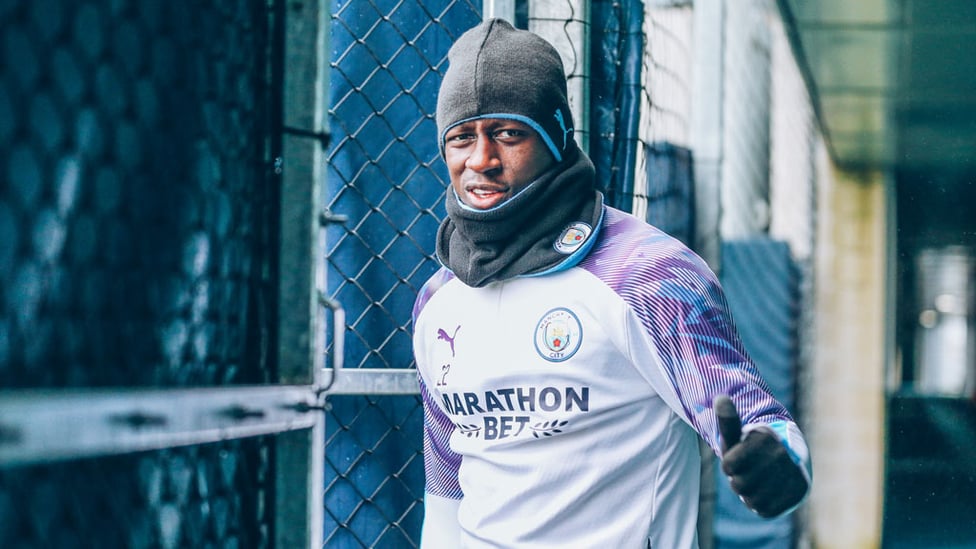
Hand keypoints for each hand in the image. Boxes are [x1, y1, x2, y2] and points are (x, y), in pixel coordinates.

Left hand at [715, 395, 807, 517]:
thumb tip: (720, 398)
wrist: (786, 460)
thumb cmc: (753, 447)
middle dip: (739, 480)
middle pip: (739, 485)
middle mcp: (782, 455)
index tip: (739, 456)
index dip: (730, 465)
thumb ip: (727, 420)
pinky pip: (765, 510)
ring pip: (751, 500)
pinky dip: (761, 504)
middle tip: (749, 471)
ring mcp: (792, 475)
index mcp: (765, 438)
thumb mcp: (737, 434)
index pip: (728, 466)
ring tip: (757, 480)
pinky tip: (767, 492)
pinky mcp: (797, 494)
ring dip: (749, 493)